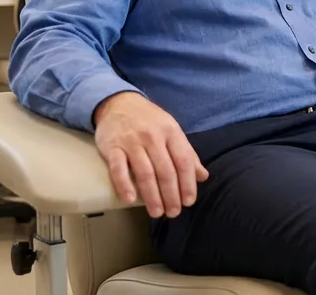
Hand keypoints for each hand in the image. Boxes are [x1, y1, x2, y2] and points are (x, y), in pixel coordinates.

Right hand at [93, 92, 208, 218]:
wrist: (119, 103)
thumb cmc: (150, 121)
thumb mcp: (172, 131)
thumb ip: (187, 154)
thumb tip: (203, 176)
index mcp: (171, 132)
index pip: (184, 161)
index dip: (187, 183)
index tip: (188, 202)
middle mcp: (153, 136)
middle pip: (165, 170)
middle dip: (171, 195)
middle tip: (172, 213)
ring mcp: (132, 141)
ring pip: (145, 172)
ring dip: (152, 196)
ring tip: (157, 212)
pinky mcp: (112, 146)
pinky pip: (118, 168)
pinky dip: (124, 184)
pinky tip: (131, 199)